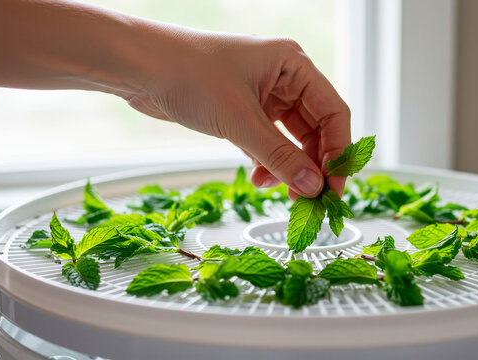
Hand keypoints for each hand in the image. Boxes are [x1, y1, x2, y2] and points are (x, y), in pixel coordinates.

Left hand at [124, 25, 350, 199]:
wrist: (139, 67)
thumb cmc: (186, 72)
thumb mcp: (239, 120)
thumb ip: (280, 157)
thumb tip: (312, 187)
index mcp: (293, 65)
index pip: (334, 112)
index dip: (339, 153)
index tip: (334, 188)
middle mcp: (283, 79)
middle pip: (316, 129)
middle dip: (313, 165)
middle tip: (310, 198)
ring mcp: (263, 95)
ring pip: (291, 140)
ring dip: (288, 167)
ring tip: (276, 188)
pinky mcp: (243, 111)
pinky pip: (268, 142)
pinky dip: (267, 162)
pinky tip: (258, 177)